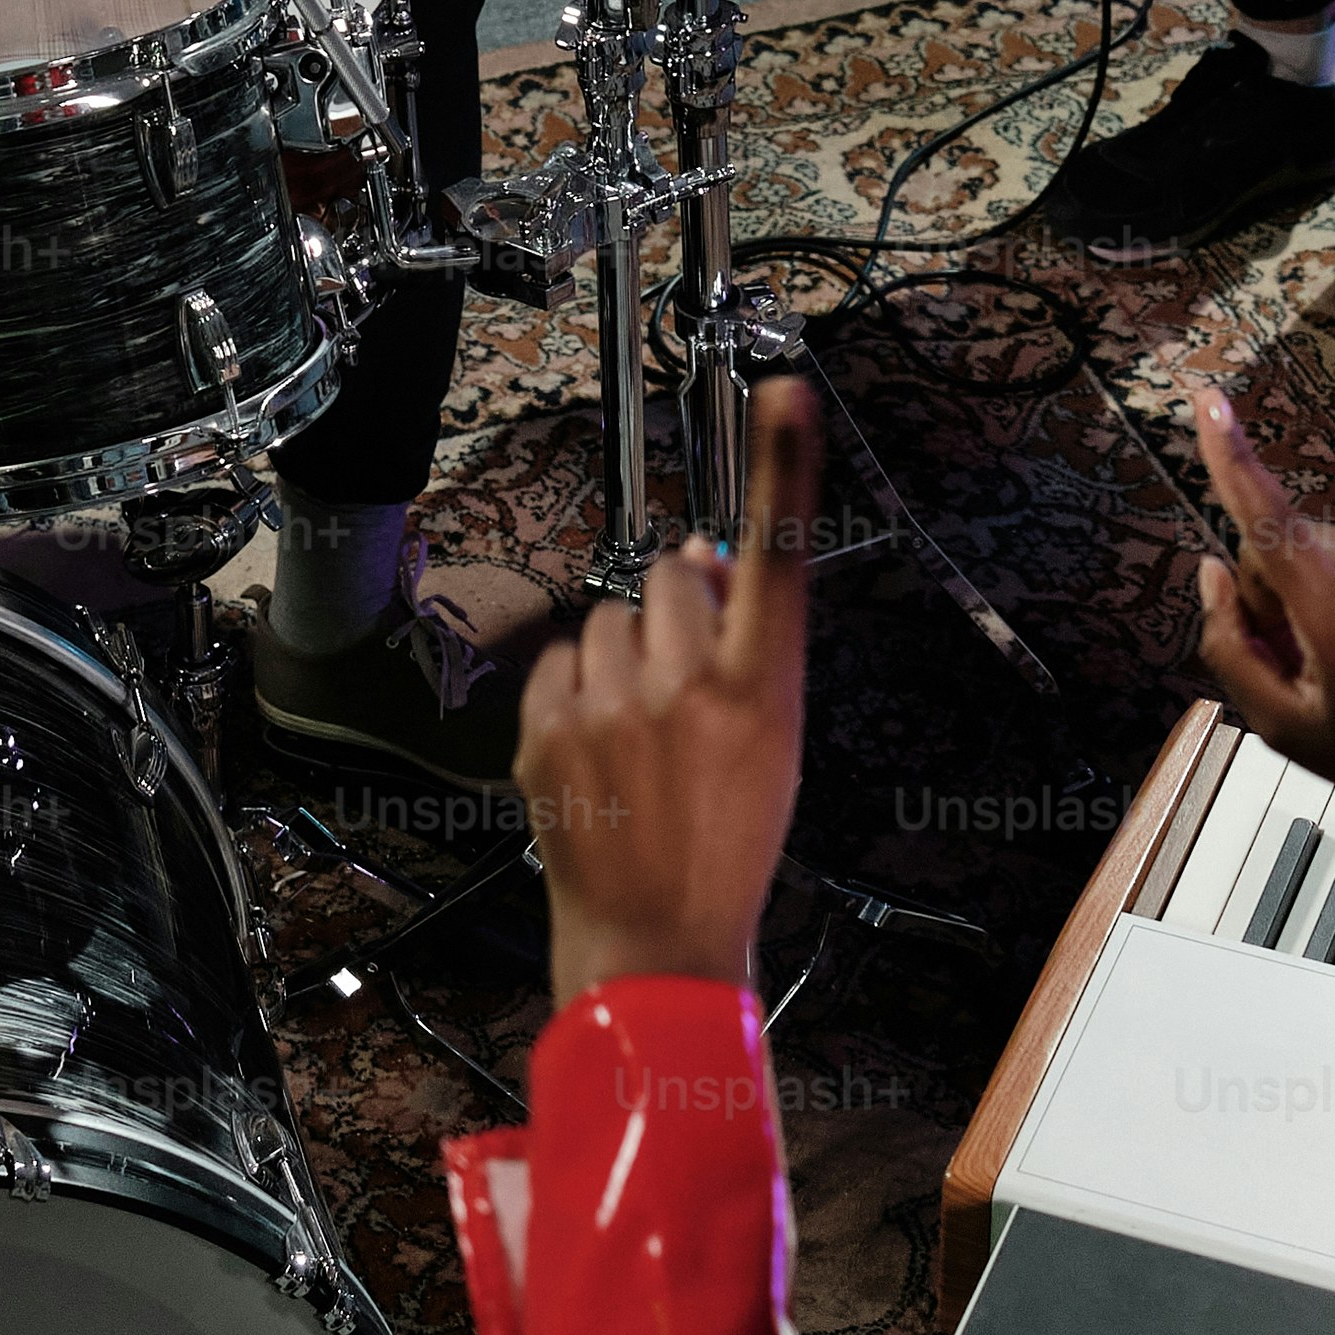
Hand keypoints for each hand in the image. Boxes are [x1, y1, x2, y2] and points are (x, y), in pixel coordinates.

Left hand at [520, 376, 820, 1005]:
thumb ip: (742, 644)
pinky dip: (575, 690)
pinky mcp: (547, 733)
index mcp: (760, 693)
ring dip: (622, 654)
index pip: (778, 559)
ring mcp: (610, 711)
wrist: (657, 944)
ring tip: (640, 730)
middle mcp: (685, 690)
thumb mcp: (771, 743)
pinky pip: (560, 661)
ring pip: (609, 619)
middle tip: (683, 683)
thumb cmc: (727, 843)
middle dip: (674, 609)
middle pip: (669, 577)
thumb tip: (695, 557)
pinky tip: (599, 747)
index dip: (785, 468)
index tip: (788, 390)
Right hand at [1185, 392, 1334, 819]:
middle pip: (1285, 544)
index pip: (1270, 524)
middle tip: (1310, 656)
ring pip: (1329, 544)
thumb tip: (1211, 574)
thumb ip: (1231, 649)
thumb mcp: (1288, 730)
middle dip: (1279, 590)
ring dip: (1327, 586)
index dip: (1229, 458)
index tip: (1209, 398)